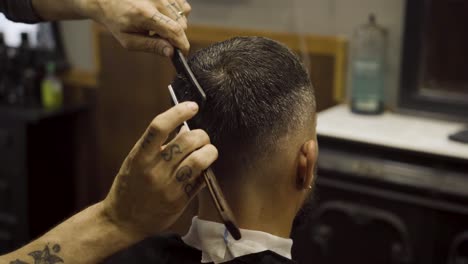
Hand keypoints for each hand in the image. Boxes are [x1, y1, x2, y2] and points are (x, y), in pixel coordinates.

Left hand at [75, 0, 191, 55]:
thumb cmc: (116, 20)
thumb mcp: (129, 40)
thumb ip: (151, 46)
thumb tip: (171, 52)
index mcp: (145, 14)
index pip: (174, 30)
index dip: (182, 44)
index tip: (183, 52)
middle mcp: (156, 0)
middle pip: (181, 23)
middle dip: (176, 36)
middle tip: (161, 38)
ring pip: (184, 14)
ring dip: (176, 24)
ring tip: (159, 26)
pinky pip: (182, 5)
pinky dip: (177, 14)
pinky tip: (164, 16)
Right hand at [101, 102, 217, 237]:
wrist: (123, 220)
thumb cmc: (130, 186)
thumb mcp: (136, 161)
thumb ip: (156, 145)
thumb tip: (184, 126)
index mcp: (140, 156)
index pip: (160, 126)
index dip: (179, 112)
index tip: (192, 106)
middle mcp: (154, 170)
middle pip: (187, 140)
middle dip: (201, 134)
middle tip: (201, 137)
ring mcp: (168, 186)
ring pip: (199, 159)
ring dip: (209, 151)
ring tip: (207, 151)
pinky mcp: (180, 200)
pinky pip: (201, 178)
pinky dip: (206, 169)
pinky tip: (202, 169)